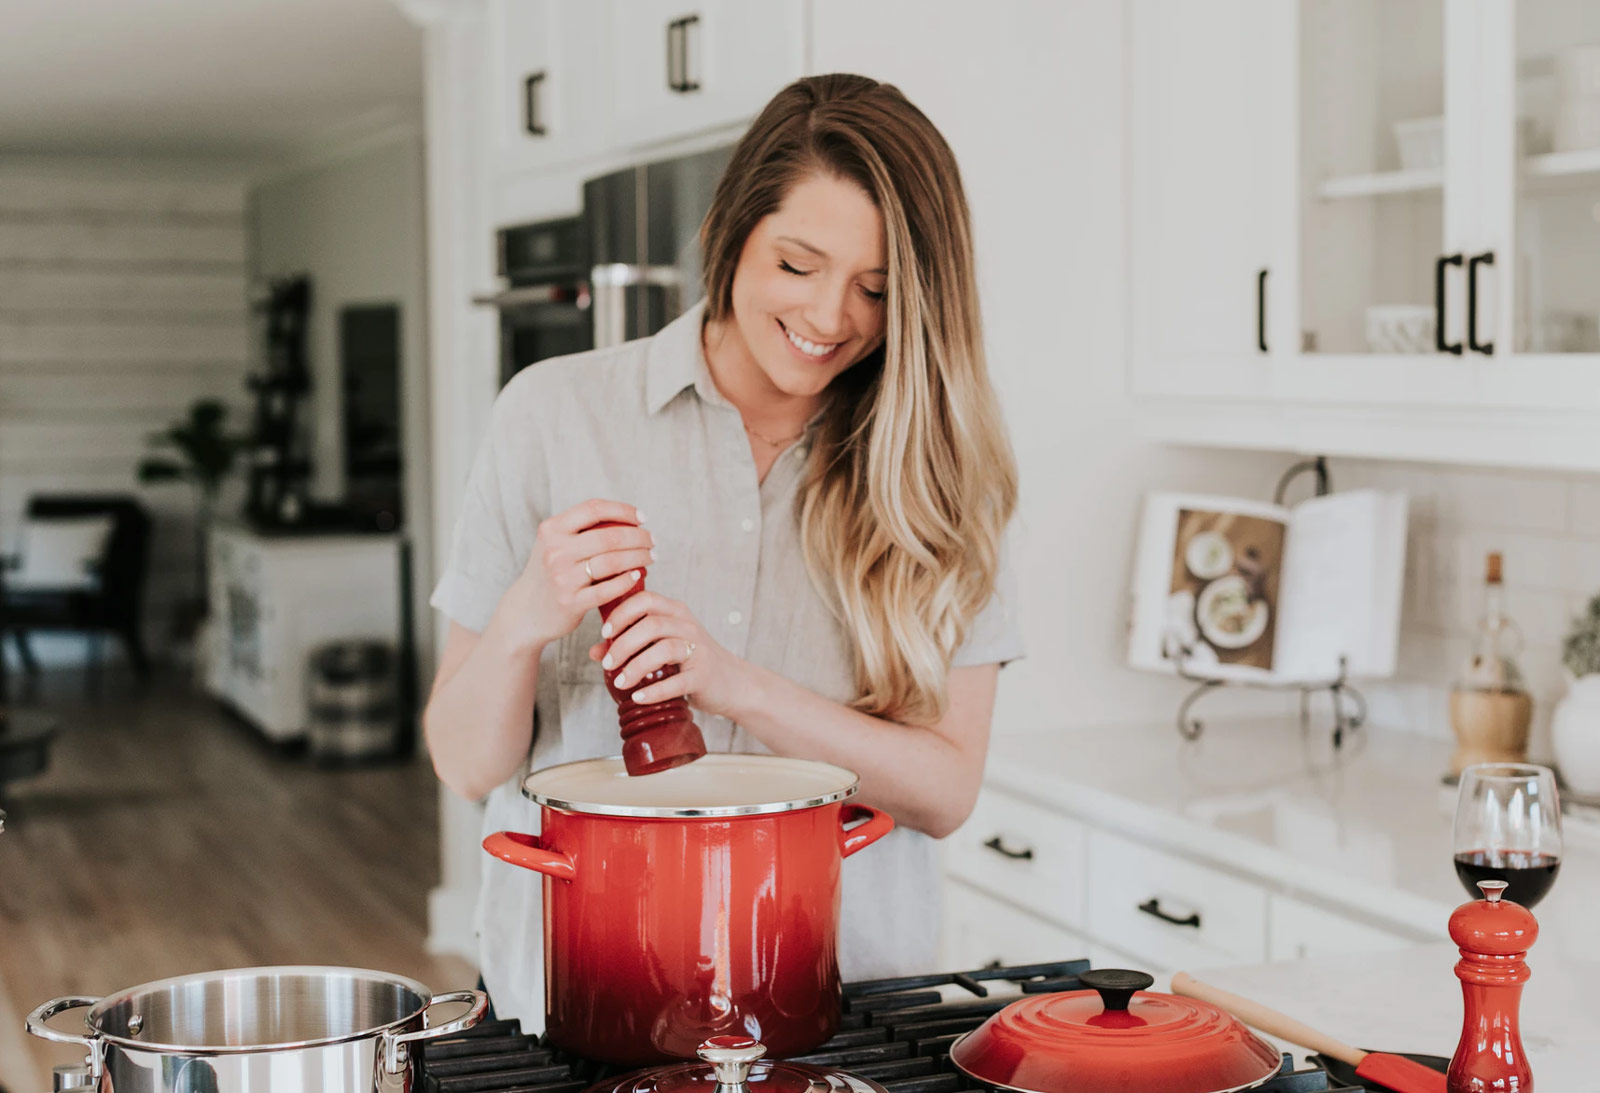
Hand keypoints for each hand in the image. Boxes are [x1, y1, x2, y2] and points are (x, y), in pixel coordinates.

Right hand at [506, 498, 654, 648]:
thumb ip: (580, 529)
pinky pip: (607, 589)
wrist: (526, 611)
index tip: (642, 518)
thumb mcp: (554, 544)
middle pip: (609, 536)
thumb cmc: (550, 572)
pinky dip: (627, 581)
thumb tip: (627, 518)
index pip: (594, 509)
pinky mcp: (571, 602)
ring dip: (638, 557)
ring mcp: (562, 577)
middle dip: (638, 537)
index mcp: (552, 529)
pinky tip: (637, 575)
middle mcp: (555, 551)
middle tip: (652, 541)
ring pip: (612, 562)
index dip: (623, 510)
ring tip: (651, 557)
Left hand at [589, 591, 745, 717]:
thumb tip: (595, 652)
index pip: (645, 600)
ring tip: (620, 683)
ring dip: (636, 667)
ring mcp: (698, 650)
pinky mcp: (703, 676)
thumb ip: (631, 644)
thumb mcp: (662, 646)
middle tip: (608, 663)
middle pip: (651, 625)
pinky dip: (654, 691)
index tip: (605, 633)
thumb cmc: (690, 661)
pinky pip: (677, 682)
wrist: (731, 683)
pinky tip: (638, 697)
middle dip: (623, 644)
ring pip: (664, 650)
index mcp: (675, 612)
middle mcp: (688, 626)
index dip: (621, 614)